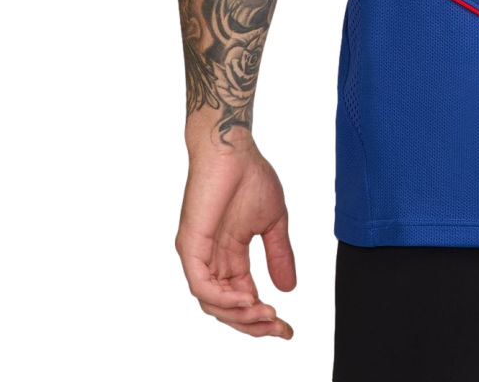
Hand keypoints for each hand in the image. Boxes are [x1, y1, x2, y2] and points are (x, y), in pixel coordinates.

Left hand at [175, 141, 296, 339]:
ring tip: (267, 315)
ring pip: (212, 305)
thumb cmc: (250, 176)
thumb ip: (279, 256)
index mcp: (229, 258)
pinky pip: (201, 286)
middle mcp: (210, 262)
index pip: (243, 298)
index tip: (287, 330)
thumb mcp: (273, 223)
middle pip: (227, 309)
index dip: (263, 319)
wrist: (233, 148)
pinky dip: (223, 300)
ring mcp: (197, 256)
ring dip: (241, 316)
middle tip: (279, 329)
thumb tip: (289, 290)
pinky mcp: (189, 247)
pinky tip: (248, 300)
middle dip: (253, 325)